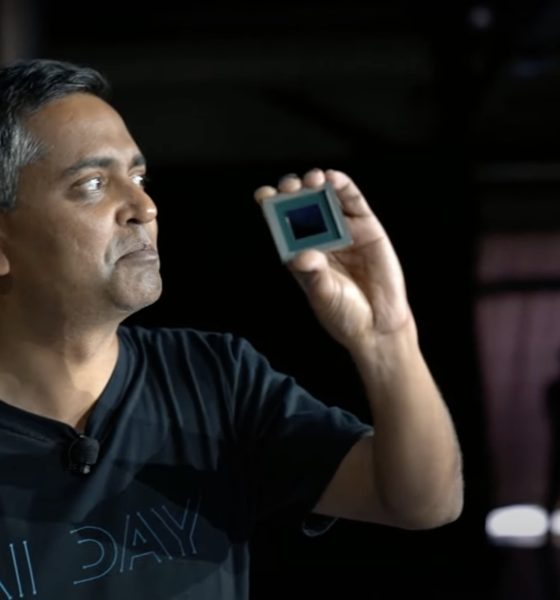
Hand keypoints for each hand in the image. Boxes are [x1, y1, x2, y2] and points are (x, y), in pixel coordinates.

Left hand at [254, 169, 412, 352]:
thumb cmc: (345, 313)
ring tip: (312, 180)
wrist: (379, 325)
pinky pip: (353, 201)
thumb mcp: (324, 296)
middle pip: (301, 205)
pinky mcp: (366, 227)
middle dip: (293, 191)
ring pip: (326, 198)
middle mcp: (319, 237)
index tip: (263, 196)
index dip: (272, 206)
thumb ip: (314, 276)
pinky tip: (333, 179)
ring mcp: (343, 230)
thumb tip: (302, 256)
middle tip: (290, 187)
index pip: (281, 223)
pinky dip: (343, 186)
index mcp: (300, 252)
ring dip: (317, 183)